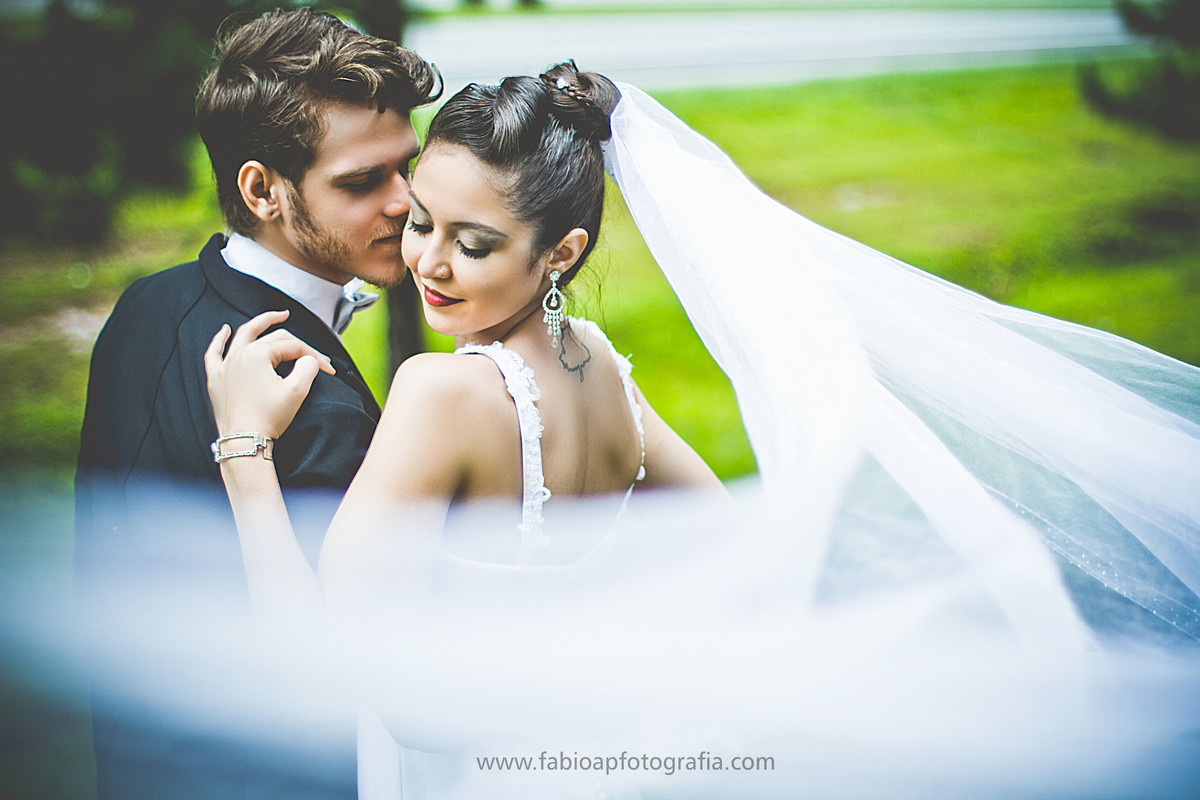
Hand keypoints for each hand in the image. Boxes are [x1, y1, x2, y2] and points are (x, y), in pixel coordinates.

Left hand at [205, 310, 335, 438]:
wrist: (245, 442)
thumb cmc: (269, 418)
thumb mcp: (297, 390)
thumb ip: (308, 366)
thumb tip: (308, 360)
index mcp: (258, 354)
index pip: (293, 347)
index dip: (314, 356)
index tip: (329, 371)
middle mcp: (239, 354)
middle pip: (274, 340)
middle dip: (299, 347)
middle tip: (315, 358)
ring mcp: (225, 365)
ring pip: (243, 336)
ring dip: (261, 323)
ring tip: (278, 317)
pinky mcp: (217, 379)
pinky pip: (214, 353)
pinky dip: (218, 339)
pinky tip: (224, 330)